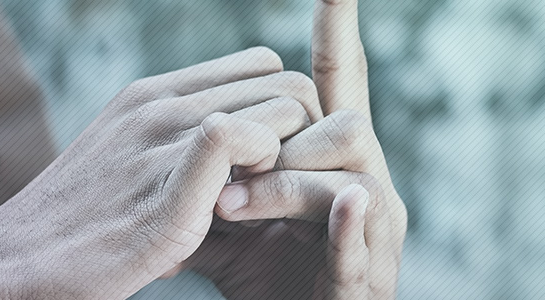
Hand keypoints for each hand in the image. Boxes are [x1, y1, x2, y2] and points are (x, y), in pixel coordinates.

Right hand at [0, 47, 324, 297]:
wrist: (10, 264)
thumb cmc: (77, 225)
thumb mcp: (126, 161)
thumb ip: (178, 146)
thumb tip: (235, 148)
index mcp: (155, 93)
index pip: (262, 67)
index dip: (283, 110)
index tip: (278, 158)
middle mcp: (163, 102)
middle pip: (286, 84)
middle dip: (301, 134)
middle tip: (284, 184)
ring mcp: (164, 136)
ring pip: (282, 108)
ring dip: (291, 157)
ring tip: (266, 202)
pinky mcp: (169, 183)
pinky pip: (244, 138)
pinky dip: (268, 174)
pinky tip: (246, 213)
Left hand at [182, 0, 406, 297]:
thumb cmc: (269, 280)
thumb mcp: (227, 224)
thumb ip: (211, 176)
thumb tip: (171, 138)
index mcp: (331, 165)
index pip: (338, 87)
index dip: (338, 35)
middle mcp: (362, 186)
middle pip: (348, 120)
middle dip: (289, 133)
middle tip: (223, 176)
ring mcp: (372, 231)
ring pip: (353, 173)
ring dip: (288, 182)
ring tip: (232, 207)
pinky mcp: (368, 276)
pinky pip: (364, 237)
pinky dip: (348, 221)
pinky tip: (340, 203)